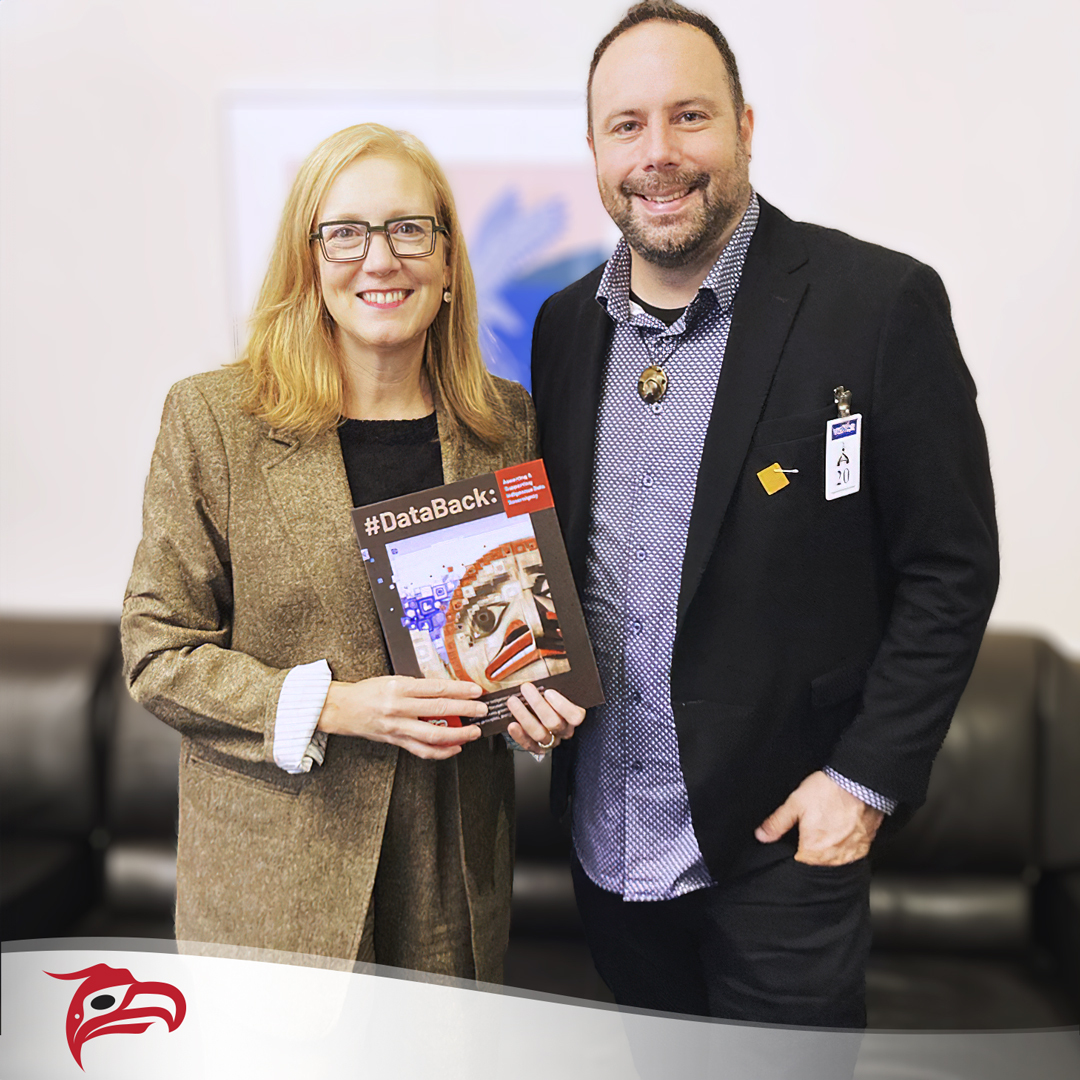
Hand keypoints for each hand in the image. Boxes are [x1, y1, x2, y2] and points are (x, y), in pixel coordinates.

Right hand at [316, 676, 486, 759]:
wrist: (341, 708)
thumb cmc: (367, 692)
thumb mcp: (392, 679)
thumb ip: (417, 686)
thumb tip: (446, 690)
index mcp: (399, 686)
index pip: (436, 688)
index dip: (459, 690)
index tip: (476, 690)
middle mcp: (398, 707)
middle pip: (438, 710)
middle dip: (464, 710)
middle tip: (481, 710)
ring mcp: (396, 726)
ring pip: (432, 734)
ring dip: (457, 735)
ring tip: (472, 732)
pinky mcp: (394, 740)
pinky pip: (421, 749)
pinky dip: (440, 751)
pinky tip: (454, 748)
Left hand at [506, 683, 585, 753]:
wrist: (538, 709)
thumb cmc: (549, 693)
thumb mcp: (555, 684)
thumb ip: (554, 676)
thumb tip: (548, 656)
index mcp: (573, 715)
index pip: (575, 716)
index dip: (563, 705)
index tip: (548, 691)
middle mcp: (564, 729)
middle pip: (554, 723)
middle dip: (538, 704)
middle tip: (526, 688)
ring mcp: (551, 740)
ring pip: (540, 734)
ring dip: (524, 716)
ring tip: (513, 701)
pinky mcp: (537, 747)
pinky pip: (529, 745)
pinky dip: (519, 735)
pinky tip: (512, 724)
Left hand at [754, 770, 883, 865]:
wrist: (859, 782)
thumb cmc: (828, 791)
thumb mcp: (795, 803)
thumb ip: (777, 823)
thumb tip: (762, 836)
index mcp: (814, 850)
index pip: (799, 862)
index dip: (796, 848)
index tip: (799, 836)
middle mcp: (834, 857)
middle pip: (817, 861)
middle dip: (813, 847)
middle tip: (816, 825)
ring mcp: (851, 853)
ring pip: (835, 859)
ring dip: (830, 847)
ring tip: (829, 824)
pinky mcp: (865, 846)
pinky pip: (851, 853)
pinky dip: (845, 844)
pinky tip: (842, 828)